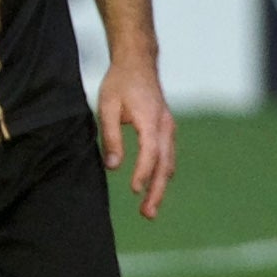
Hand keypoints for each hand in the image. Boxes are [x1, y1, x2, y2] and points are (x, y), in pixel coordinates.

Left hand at [94, 53, 175, 218]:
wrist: (138, 62)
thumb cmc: (120, 82)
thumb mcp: (107, 106)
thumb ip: (111, 137)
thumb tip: (114, 166)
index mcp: (150, 119)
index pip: (150, 152)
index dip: (143, 173)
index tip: (134, 190)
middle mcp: (164, 126)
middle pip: (165, 165)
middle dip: (157, 191)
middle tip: (147, 214)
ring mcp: (168, 128)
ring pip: (169, 164)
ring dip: (160, 187)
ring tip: (149, 210)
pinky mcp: (166, 130)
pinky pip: (168, 156)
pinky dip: (162, 174)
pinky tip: (153, 188)